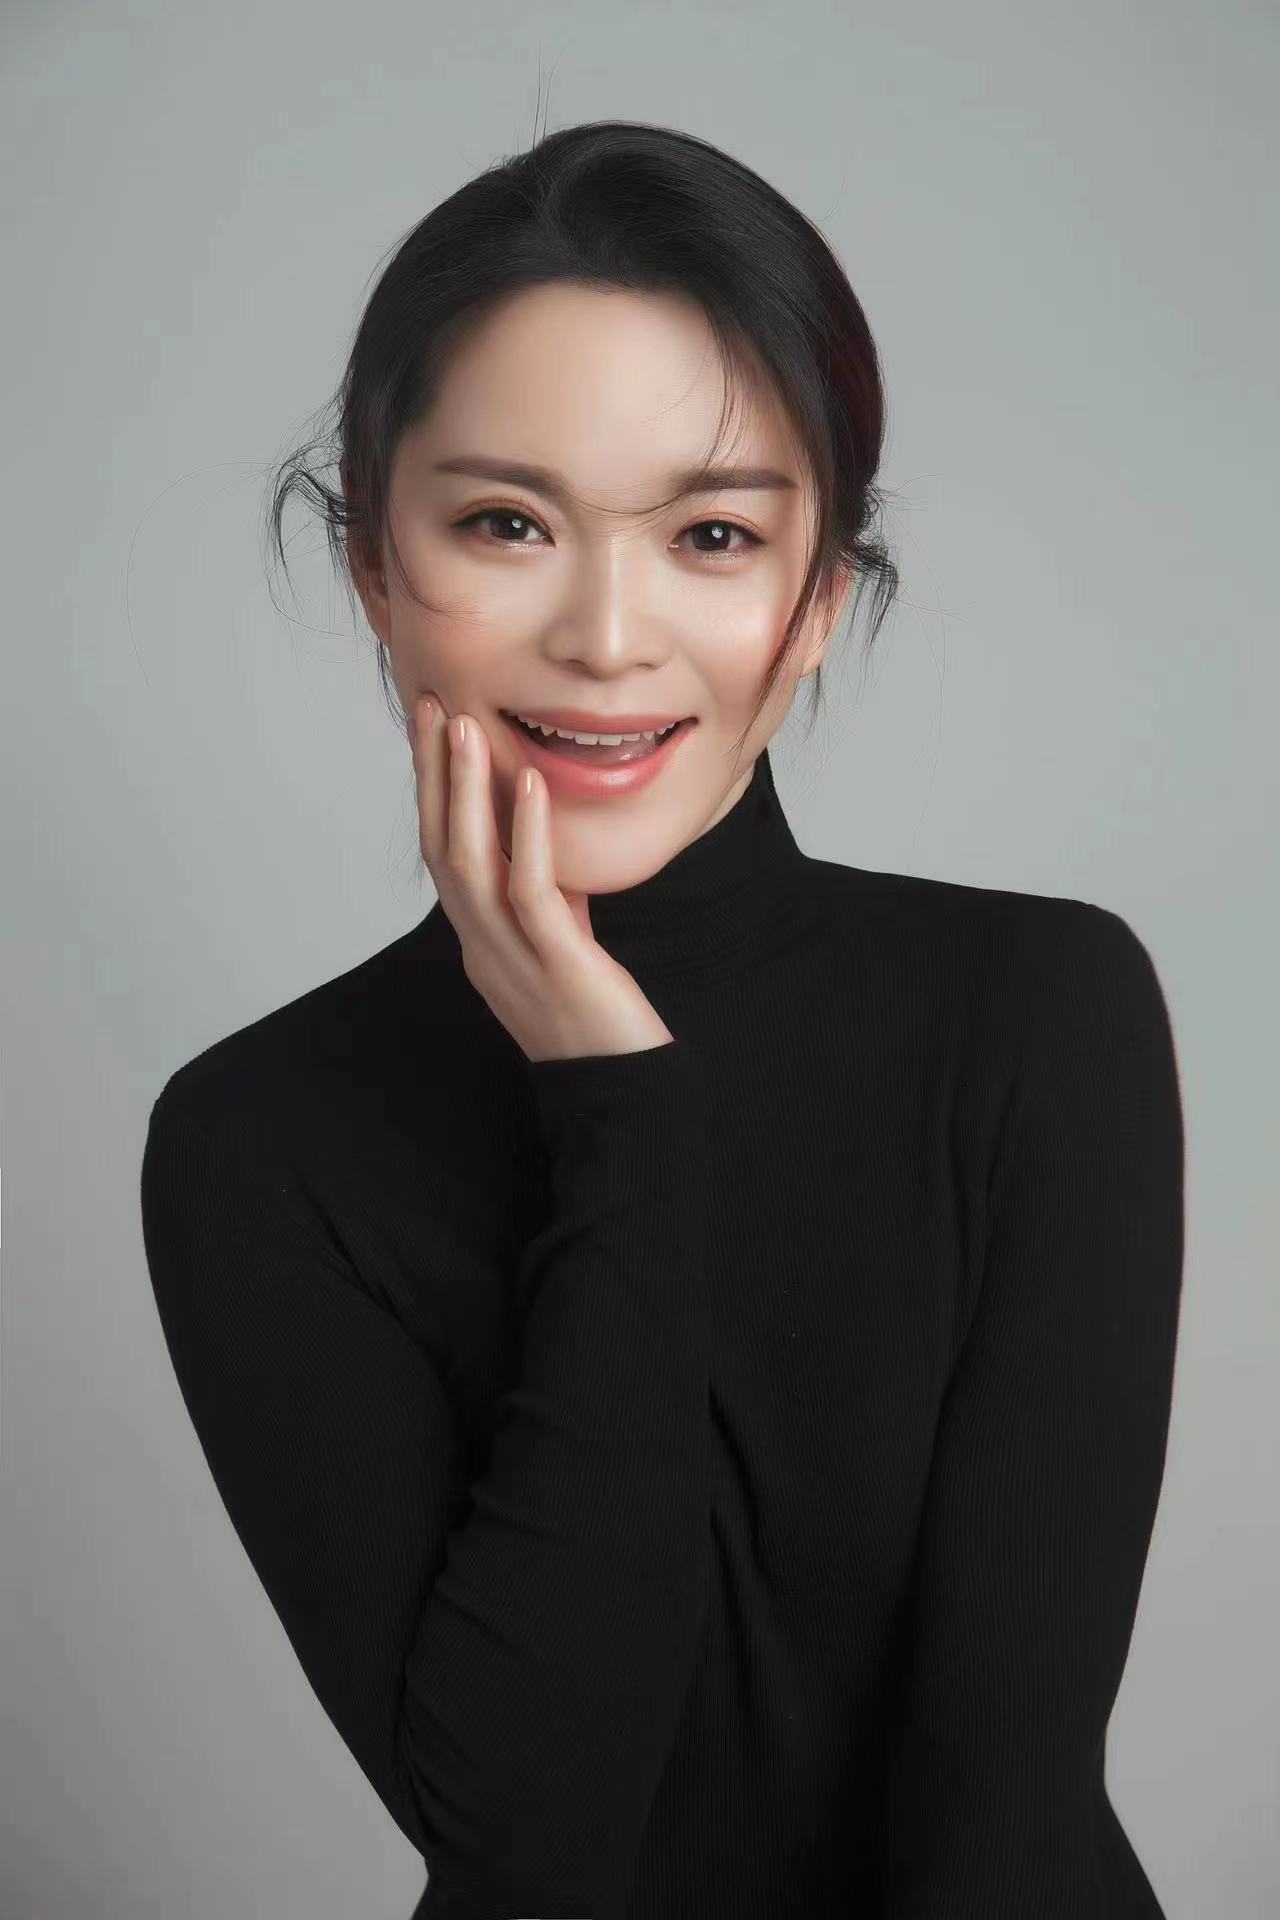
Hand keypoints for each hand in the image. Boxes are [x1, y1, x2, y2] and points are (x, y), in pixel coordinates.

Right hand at [410, 692, 676, 1064]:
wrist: (621, 1091)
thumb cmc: (596, 1021)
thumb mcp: (561, 944)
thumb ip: (546, 897)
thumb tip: (542, 843)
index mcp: (480, 939)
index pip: (442, 853)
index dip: (432, 791)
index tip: (431, 730)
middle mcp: (481, 945)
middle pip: (439, 847)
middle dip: (432, 776)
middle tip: (430, 708)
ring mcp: (511, 956)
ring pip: (470, 863)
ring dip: (464, 791)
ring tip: (465, 729)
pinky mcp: (556, 963)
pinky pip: (530, 890)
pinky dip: (527, 832)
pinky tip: (530, 784)